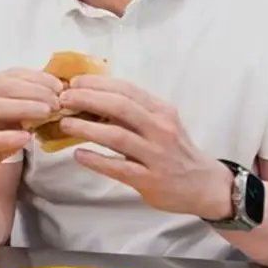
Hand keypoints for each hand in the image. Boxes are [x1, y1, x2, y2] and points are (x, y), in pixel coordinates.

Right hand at [0, 69, 61, 184]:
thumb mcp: (15, 114)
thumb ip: (32, 102)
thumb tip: (60, 93)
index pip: (14, 74)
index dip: (39, 78)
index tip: (60, 87)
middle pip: (4, 86)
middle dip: (35, 92)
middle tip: (57, 102)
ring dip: (23, 108)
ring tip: (46, 113)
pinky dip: (7, 137)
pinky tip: (26, 137)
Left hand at [57, 75, 233, 219]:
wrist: (204, 185)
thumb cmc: (176, 151)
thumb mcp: (161, 124)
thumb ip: (134, 112)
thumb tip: (92, 98)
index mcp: (161, 110)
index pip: (127, 89)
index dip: (97, 83)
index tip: (74, 82)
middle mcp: (160, 129)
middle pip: (120, 107)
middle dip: (87, 99)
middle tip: (63, 100)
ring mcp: (155, 155)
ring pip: (117, 136)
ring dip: (87, 128)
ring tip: (65, 124)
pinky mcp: (150, 180)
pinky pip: (118, 167)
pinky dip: (96, 160)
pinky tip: (78, 154)